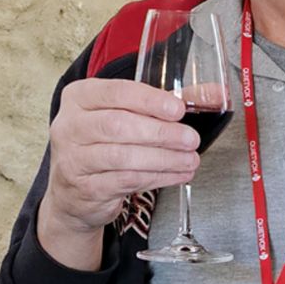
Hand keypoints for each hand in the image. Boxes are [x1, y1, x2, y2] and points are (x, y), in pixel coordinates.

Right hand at [37, 78, 199, 269]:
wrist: (74, 191)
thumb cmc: (105, 143)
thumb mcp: (130, 114)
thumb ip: (169, 103)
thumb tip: (214, 93)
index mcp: (81, 96)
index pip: (116, 92)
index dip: (150, 100)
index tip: (177, 109)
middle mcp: (70, 125)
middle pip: (119, 125)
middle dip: (161, 133)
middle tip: (190, 139)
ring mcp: (73, 158)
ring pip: (122, 156)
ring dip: (163, 159)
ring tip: (190, 159)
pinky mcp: (84, 187)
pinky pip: (125, 180)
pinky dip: (157, 177)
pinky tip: (176, 174)